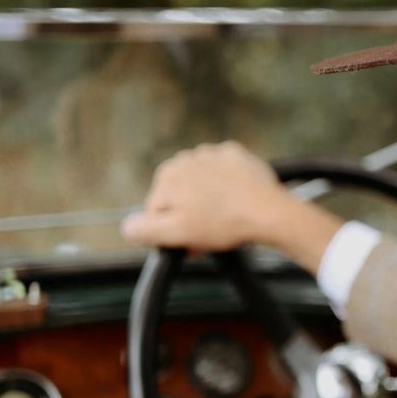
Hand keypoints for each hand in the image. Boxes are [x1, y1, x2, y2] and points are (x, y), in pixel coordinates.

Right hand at [121, 141, 286, 253]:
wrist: (268, 211)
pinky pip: (226, 175)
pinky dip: (229, 187)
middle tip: (208, 236)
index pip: (158, 210)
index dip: (172, 231)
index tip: (189, 243)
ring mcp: (213, 154)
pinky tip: (238, 201)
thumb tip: (128, 226)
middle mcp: (187, 158)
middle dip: (190, 216)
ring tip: (225, 220)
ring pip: (203, 185)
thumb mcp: (175, 233)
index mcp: (168, 176)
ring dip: (209, 202)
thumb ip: (144, 230)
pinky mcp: (237, 156)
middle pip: (181, 196)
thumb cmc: (223, 223)